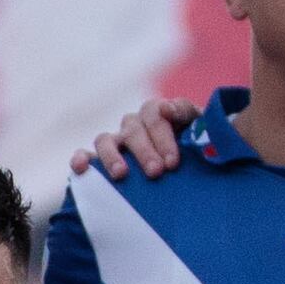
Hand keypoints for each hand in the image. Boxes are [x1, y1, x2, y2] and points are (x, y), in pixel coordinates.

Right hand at [72, 100, 194, 182]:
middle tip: (156, 172)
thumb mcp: (203, 134)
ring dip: (113, 156)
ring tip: (121, 175)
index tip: (173, 162)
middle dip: (144, 151)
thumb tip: (167, 108)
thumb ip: (193, 119)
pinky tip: (81, 169)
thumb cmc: (198, 151)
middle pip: (133, 129)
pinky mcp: (101, 160)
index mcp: (160, 113)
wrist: (192, 169)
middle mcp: (135, 124)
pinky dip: (81, 159)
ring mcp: (117, 141)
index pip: (157, 114)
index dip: (163, 136)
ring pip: (106, 139)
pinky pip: (86, 155)